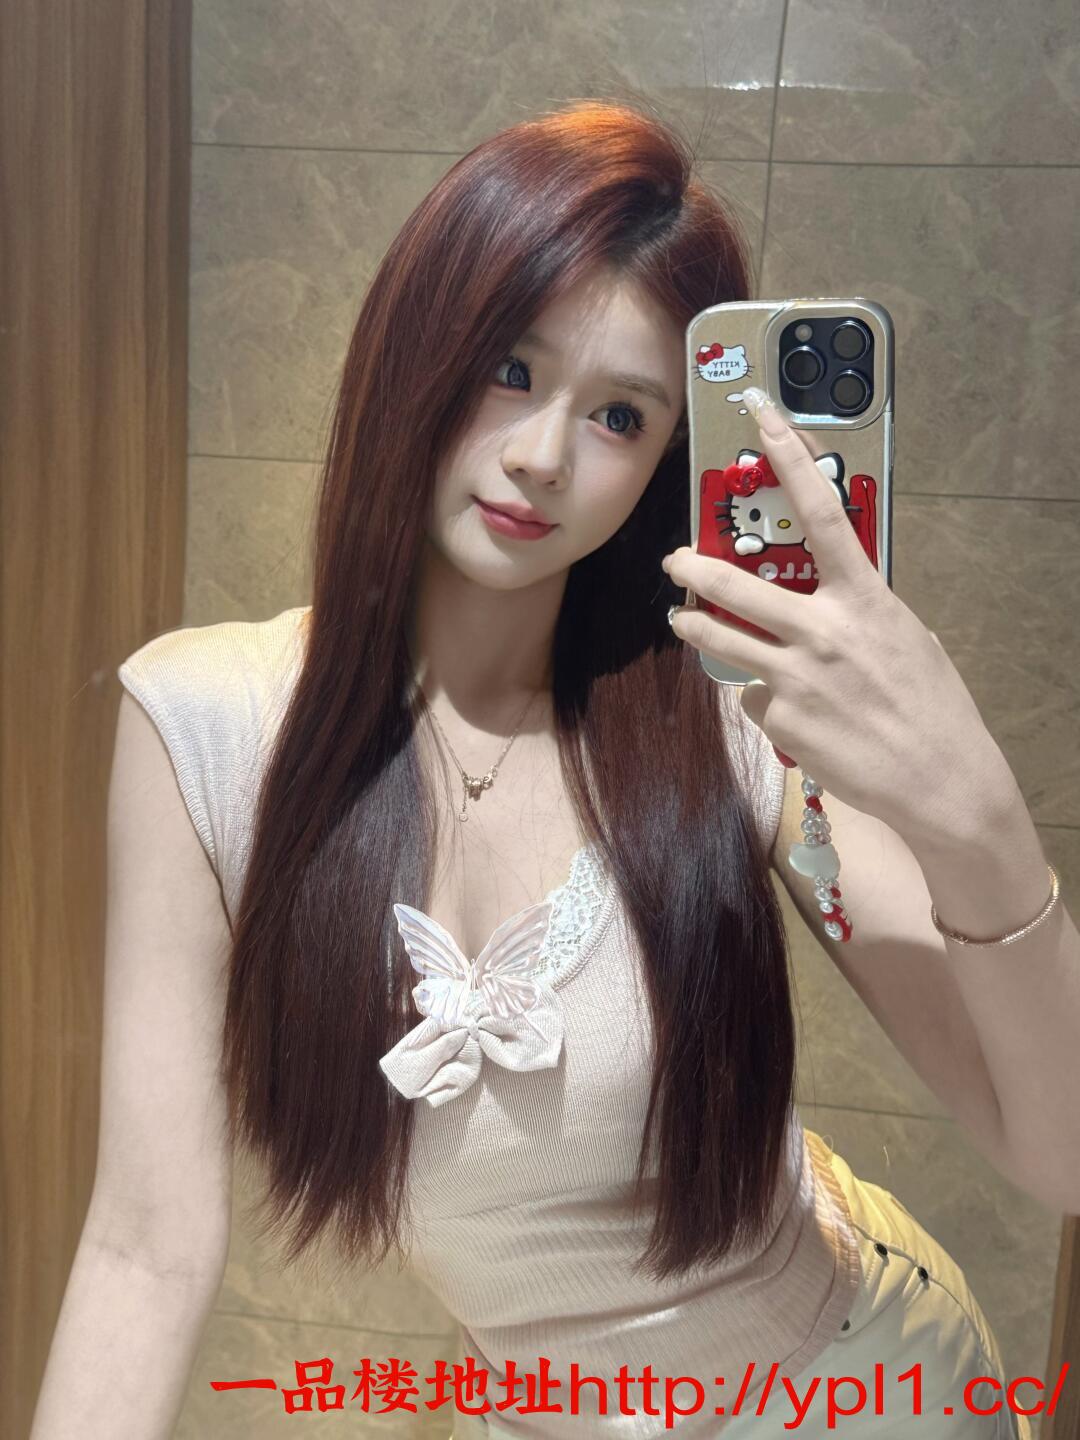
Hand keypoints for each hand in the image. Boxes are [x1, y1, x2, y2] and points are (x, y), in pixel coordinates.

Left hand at [661, 387, 1006, 843]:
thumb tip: (823, 597)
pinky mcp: (779, 717)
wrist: (939, 778)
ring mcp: (795, 676)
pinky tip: (793, 712)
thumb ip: (857, 609)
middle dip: (692, 568)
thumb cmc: (930, 703)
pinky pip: (751, 694)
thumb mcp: (904, 636)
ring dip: (692, 625)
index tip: (761, 415)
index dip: (789, 457)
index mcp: (864, 598)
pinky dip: (761, 697)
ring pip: (719, 639)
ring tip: (680, 619)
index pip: (822, 512)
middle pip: (735, 585)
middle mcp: (823, 630)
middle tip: (673, 560)